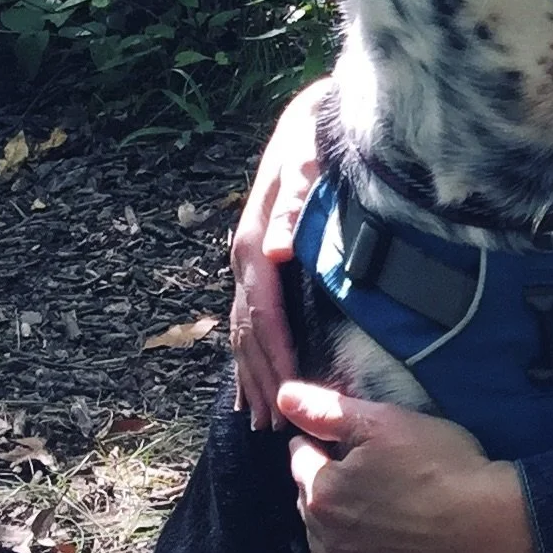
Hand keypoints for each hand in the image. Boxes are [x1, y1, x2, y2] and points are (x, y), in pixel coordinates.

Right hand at [228, 81, 326, 428]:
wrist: (302, 125)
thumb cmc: (310, 147)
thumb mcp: (305, 165)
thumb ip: (295, 204)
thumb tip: (281, 250)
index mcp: (256, 245)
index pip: (263, 310)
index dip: (276, 351)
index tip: (291, 389)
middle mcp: (246, 261)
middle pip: (248, 332)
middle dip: (261, 380)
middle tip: (275, 427)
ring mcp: (247, 268)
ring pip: (242, 334)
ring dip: (251, 378)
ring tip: (261, 422)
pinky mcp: (257, 269)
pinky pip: (247, 323)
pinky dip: (249, 358)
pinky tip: (253, 388)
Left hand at [279, 381, 540, 552]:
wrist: (490, 524)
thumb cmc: (440, 465)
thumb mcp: (386, 422)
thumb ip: (329, 410)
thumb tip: (283, 396)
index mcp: (324, 491)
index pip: (301, 460)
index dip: (317, 443)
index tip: (338, 439)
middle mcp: (328, 538)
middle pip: (311, 504)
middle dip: (323, 484)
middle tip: (355, 471)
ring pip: (325, 545)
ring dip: (333, 526)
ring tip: (360, 510)